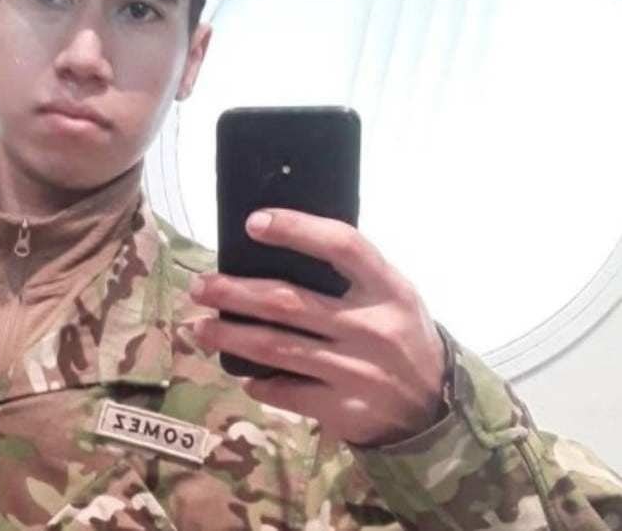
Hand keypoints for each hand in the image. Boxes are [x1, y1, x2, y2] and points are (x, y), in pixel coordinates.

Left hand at [189, 209, 446, 446]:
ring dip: (229, 337)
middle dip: (234, 293)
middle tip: (199, 286)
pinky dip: (258, 382)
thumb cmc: (399, 337)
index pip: (342, 246)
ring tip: (198, 328)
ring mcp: (357, 372)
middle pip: (288, 302)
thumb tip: (272, 254)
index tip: (252, 222)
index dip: (296, 229)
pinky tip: (241, 374)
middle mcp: (372, 328)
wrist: (435, 410)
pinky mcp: (344, 410)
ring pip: (276, 349)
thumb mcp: (392, 297)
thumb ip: (348, 277)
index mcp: (387, 289)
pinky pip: (286, 392)